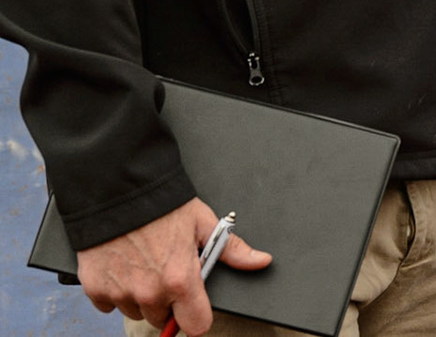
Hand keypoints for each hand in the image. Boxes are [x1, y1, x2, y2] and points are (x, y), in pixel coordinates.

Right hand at [75, 198, 271, 333]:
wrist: (116, 192)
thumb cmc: (162, 206)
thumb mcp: (204, 223)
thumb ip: (232, 249)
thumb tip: (260, 261)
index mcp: (180, 280)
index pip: (196, 325)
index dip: (198, 315)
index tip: (196, 304)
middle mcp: (149, 292)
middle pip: (163, 318)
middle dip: (168, 301)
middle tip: (167, 271)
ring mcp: (120, 293)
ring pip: (136, 311)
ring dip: (141, 297)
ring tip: (145, 264)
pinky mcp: (95, 289)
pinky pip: (109, 304)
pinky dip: (116, 290)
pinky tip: (123, 266)